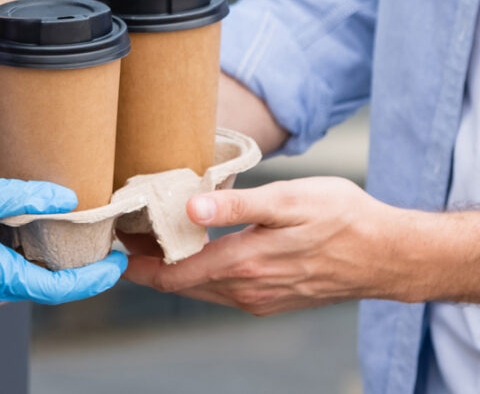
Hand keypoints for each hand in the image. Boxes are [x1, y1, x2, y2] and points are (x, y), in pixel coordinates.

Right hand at [0, 168, 126, 305]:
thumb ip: (23, 196)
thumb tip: (65, 198)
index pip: (55, 288)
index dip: (91, 278)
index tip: (116, 265)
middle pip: (30, 279)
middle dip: (60, 259)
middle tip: (86, 234)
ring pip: (2, 267)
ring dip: (26, 247)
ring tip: (46, 216)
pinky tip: (0, 212)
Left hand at [123, 177, 409, 315]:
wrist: (388, 254)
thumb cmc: (342, 219)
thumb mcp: (289, 200)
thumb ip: (237, 206)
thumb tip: (191, 208)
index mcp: (244, 265)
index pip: (173, 274)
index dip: (137, 265)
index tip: (111, 249)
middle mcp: (247, 289)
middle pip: (181, 283)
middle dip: (148, 265)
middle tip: (122, 239)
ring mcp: (259, 298)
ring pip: (200, 288)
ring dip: (173, 270)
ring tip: (148, 242)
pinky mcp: (271, 299)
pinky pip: (222, 291)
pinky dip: (199, 274)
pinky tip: (195, 252)